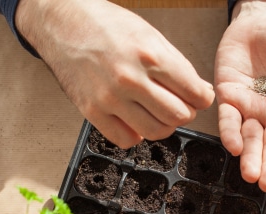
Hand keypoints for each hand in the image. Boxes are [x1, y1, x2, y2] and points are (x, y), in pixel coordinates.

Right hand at [16, 0, 214, 147]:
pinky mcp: (92, 111)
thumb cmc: (106, 26)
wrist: (63, 23)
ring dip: (163, 126)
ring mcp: (110, 98)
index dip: (202, 98)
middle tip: (179, 105)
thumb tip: (201, 92)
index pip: (194, 93)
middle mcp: (130, 79)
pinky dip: (137, 134)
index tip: (199, 98)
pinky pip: (126, 139)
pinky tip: (135, 119)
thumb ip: (177, 66)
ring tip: (158, 113)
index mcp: (150, 55)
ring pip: (155, 132)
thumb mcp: (150, 35)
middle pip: (178, 116)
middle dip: (185, 112)